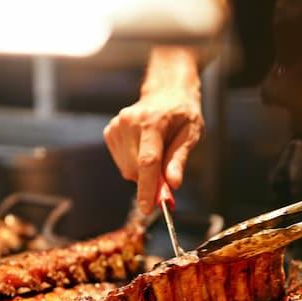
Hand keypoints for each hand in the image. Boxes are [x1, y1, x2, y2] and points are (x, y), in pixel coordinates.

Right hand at [104, 47, 202, 214]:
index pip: (148, 161)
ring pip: (127, 169)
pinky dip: (134, 163)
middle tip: (167, 176)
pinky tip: (144, 147)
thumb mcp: (192, 134)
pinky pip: (121, 163)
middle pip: (135, 169)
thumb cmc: (183, 113)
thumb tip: (172, 185)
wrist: (166, 91)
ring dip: (142, 171)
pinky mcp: (110, 132)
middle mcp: (129, 121)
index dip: (147, 188)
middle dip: (151, 180)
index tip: (147, 208)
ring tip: (157, 150)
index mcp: (152, 121)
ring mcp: (116, 126)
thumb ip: (179, 160)